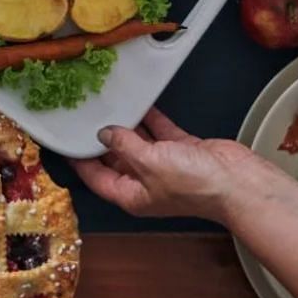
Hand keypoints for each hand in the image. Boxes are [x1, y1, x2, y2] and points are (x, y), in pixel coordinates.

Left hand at [70, 108, 264, 219]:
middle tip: (81, 115)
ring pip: (137, 142)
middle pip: (115, 158)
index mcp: (131, 195)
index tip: (61, 141)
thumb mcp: (149, 162)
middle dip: (100, 139)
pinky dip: (150, 118)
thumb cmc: (192, 183)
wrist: (236, 182)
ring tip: (106, 103)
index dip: (78, 160)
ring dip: (125, 125)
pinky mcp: (182, 149)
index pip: (96, 177)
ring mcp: (165, 165)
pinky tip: (139, 102)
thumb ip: (124, 145)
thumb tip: (103, 134)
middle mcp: (145, 182)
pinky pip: (159, 131)